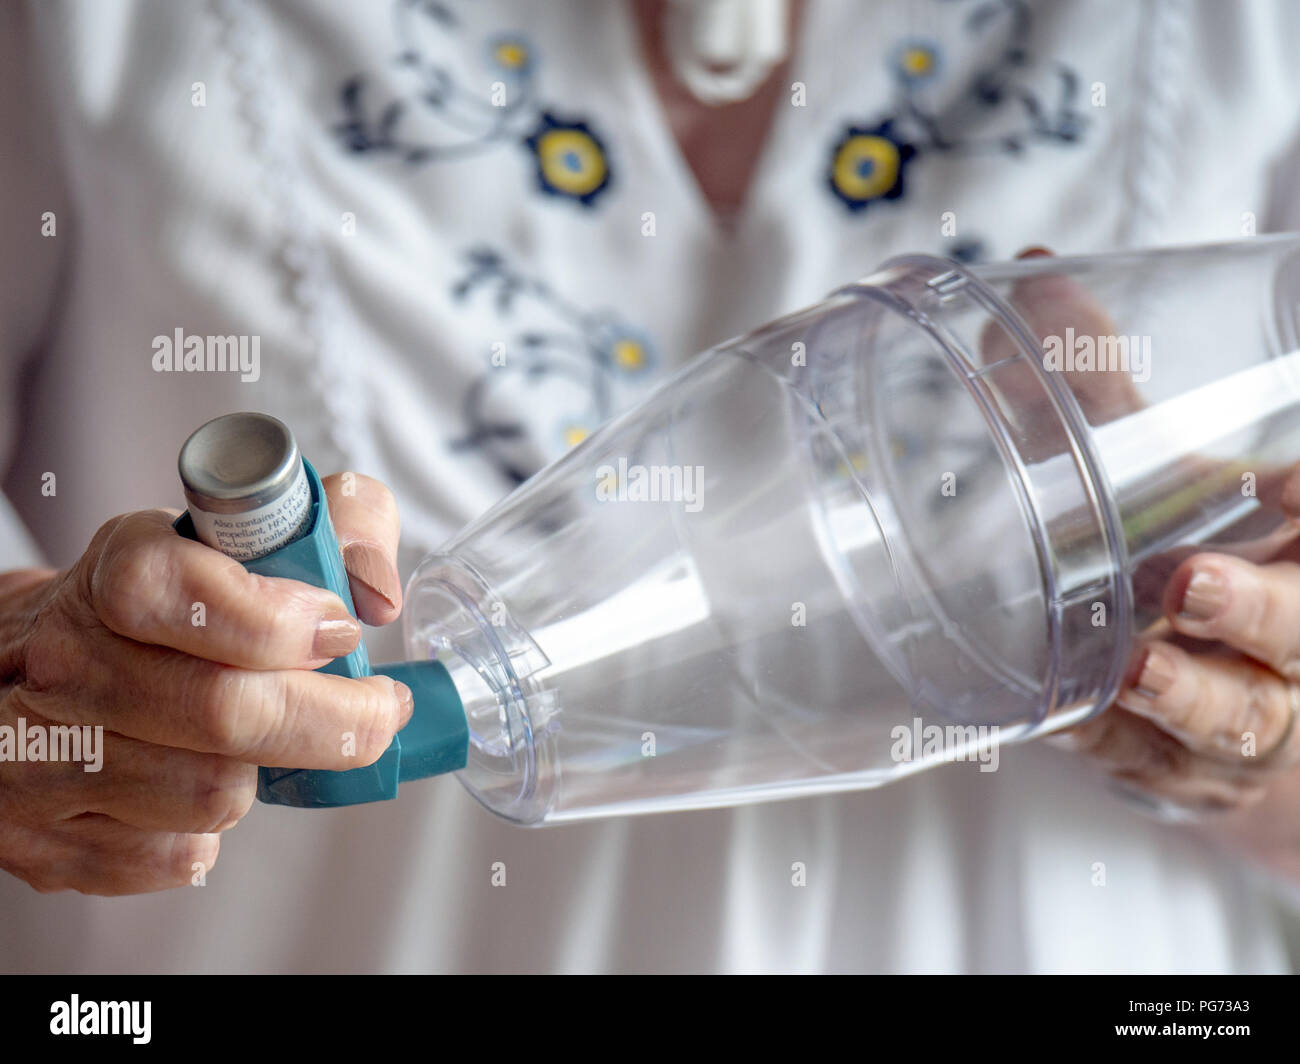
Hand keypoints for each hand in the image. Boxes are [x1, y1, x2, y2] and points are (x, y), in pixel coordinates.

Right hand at [0, 472, 408, 894]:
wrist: (36, 669)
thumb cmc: (172, 608)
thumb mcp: (248, 539)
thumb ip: (338, 527)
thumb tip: (377, 592)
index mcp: (117, 572)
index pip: (178, 594)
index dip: (276, 622)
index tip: (341, 632)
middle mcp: (63, 661)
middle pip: (222, 712)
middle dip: (334, 722)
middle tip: (377, 712)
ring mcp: (40, 755)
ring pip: (210, 794)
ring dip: (261, 775)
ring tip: (256, 743)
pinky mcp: (44, 838)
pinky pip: (175, 857)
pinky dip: (209, 831)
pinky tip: (199, 783)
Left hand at [996, 248, 1299, 869]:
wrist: (1238, 692)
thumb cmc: (1215, 558)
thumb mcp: (1185, 471)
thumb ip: (1109, 388)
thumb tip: (1031, 273)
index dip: (1294, 533)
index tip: (1256, 510)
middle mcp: (1292, 640)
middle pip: (1298, 634)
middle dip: (1253, 612)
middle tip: (1192, 584)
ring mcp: (1242, 714)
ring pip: (1230, 718)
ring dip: (1183, 697)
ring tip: (1134, 671)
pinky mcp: (1177, 769)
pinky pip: (1144, 765)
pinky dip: (1105, 744)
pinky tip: (1059, 723)